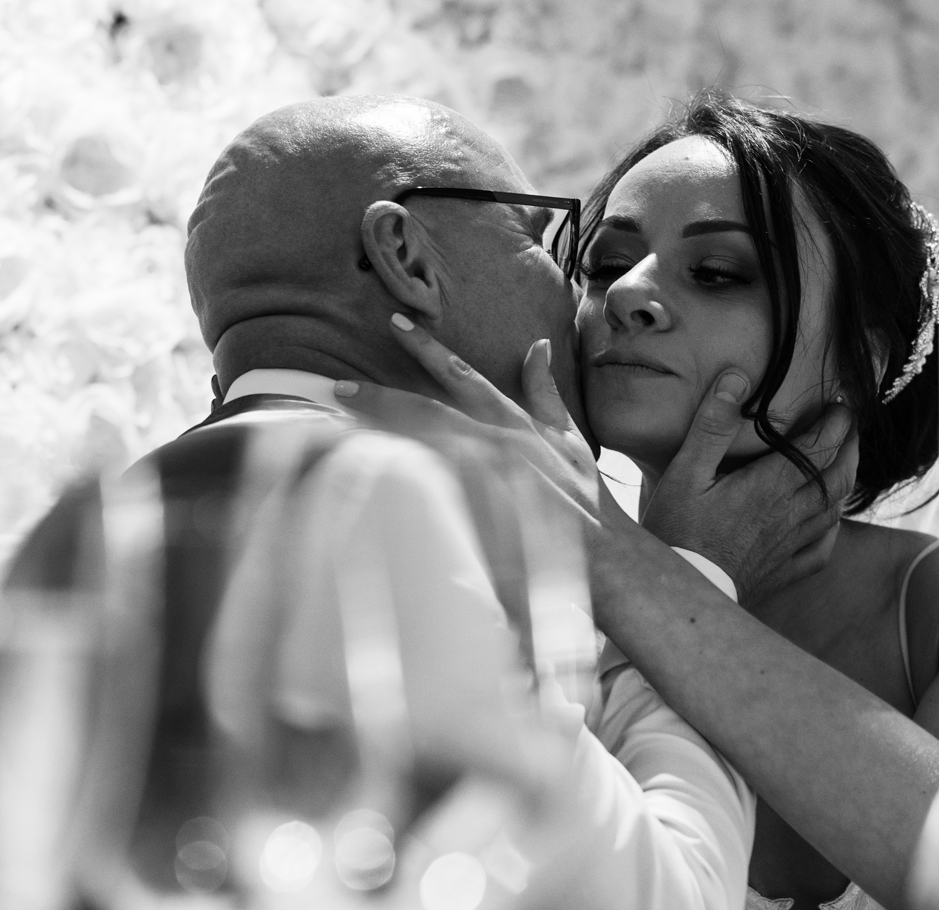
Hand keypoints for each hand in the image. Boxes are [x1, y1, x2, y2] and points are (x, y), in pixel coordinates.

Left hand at [336, 314, 600, 514]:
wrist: (602, 556)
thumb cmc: (586, 501)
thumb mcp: (570, 439)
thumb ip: (545, 394)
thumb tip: (537, 347)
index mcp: (514, 424)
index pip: (463, 376)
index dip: (428, 348)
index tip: (395, 323)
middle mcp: (496, 445)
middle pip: (426, 411)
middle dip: (380, 396)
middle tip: (339, 385)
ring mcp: (483, 484)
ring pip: (417, 451)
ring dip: (377, 439)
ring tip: (337, 430)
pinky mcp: (474, 518)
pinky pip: (423, 496)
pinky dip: (394, 482)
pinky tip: (363, 476)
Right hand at [639, 369, 858, 603]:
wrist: (680, 592)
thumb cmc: (677, 531)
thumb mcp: (685, 472)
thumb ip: (712, 426)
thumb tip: (737, 379)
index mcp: (770, 486)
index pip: (820, 446)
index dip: (836, 421)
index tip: (840, 403)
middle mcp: (789, 515)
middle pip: (837, 476)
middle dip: (849, 446)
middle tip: (848, 426)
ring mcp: (789, 546)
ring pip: (833, 509)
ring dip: (846, 480)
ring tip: (845, 461)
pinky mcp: (782, 572)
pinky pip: (820, 551)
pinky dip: (831, 531)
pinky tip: (829, 523)